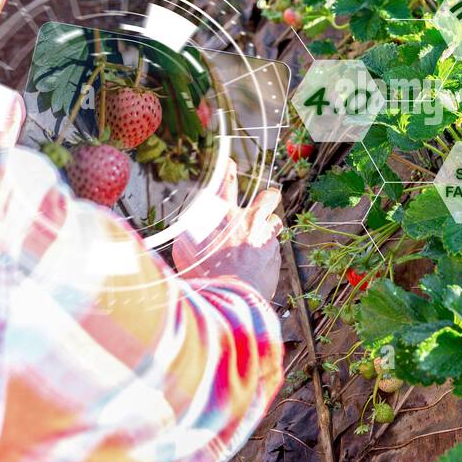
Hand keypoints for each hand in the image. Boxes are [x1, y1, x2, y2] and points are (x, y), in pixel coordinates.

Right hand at [172, 159, 282, 301]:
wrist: (228, 298)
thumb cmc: (202, 274)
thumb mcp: (186, 247)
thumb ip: (192, 229)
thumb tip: (192, 223)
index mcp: (224, 215)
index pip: (225, 183)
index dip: (228, 170)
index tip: (229, 163)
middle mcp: (249, 222)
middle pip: (268, 197)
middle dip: (268, 196)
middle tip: (266, 199)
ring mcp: (266, 239)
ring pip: (275, 222)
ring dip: (269, 226)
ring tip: (260, 236)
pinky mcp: (275, 257)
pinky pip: (274, 248)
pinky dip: (266, 253)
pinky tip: (255, 264)